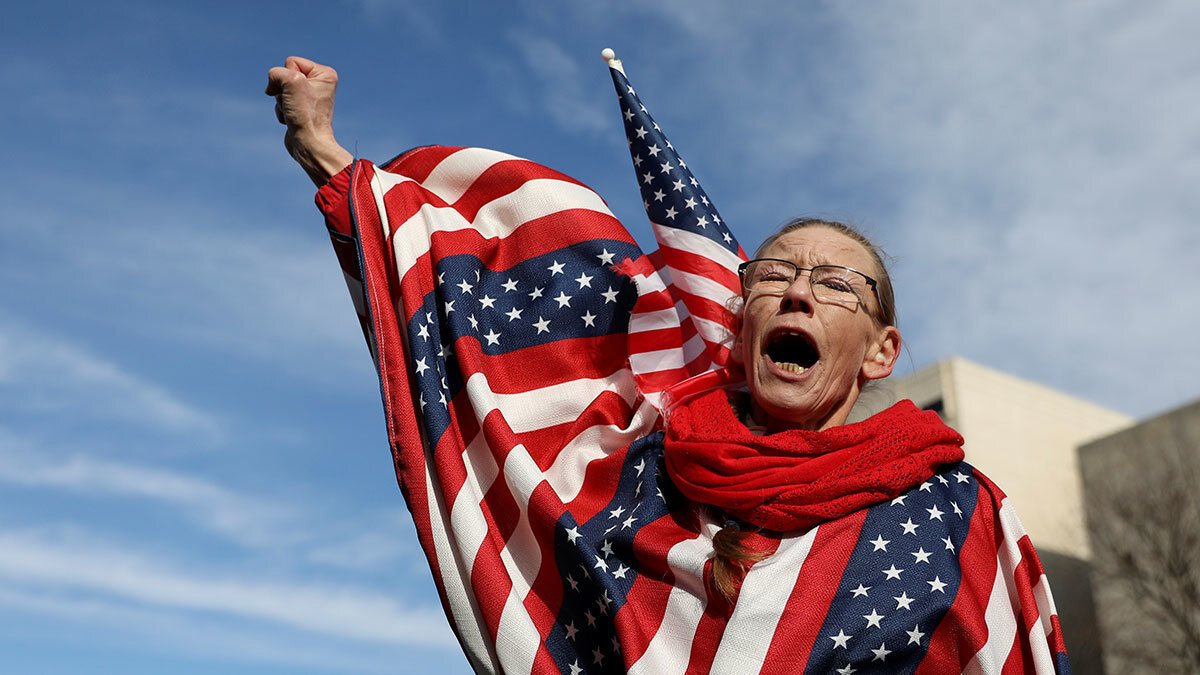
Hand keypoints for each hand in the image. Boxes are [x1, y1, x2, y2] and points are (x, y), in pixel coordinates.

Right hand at [266, 56, 352, 185]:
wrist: (308, 144)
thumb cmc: (305, 114)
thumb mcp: (290, 81)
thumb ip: (276, 72)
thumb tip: (272, 88)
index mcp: (325, 74)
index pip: (291, 62)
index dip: (288, 77)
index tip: (299, 94)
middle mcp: (319, 84)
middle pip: (284, 75)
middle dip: (283, 90)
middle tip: (295, 105)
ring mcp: (309, 97)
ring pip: (280, 90)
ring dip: (281, 102)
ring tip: (293, 113)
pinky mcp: (299, 109)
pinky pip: (280, 102)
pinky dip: (281, 111)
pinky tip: (291, 120)